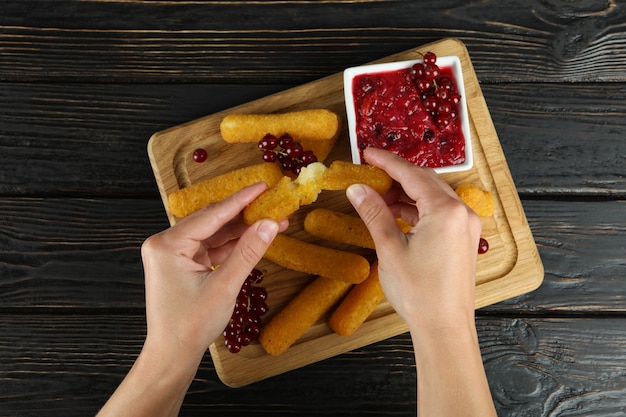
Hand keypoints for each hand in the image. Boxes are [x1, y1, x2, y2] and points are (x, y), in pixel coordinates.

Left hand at [141, 182, 286, 358]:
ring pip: (214, 233)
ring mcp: (174, 254)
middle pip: (212, 221)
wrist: (172, 354)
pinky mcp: (183, 264)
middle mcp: (166, 244)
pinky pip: (212, 247)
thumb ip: (248, 252)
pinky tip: (256, 238)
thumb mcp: (224, 287)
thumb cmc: (189, 326)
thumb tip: (270, 224)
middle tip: (272, 203)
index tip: (262, 186)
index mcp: (167, 245)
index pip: (211, 215)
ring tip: (272, 221)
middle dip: (244, 214)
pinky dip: (233, 245)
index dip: (240, 200)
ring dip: (242, 230)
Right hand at [346, 148, 495, 416]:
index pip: (412, 175)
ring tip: (377, 194)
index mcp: (446, 211)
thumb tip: (357, 189)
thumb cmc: (419, 292)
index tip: (367, 153)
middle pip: (425, 182)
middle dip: (396, 175)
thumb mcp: (390, 249)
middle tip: (370, 172)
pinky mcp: (464, 240)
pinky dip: (417, 210)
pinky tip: (396, 213)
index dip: (387, 162)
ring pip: (432, 197)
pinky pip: (439, 214)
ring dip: (406, 193)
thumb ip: (374, 213)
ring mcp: (466, 227)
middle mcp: (461, 213)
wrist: (444, 328)